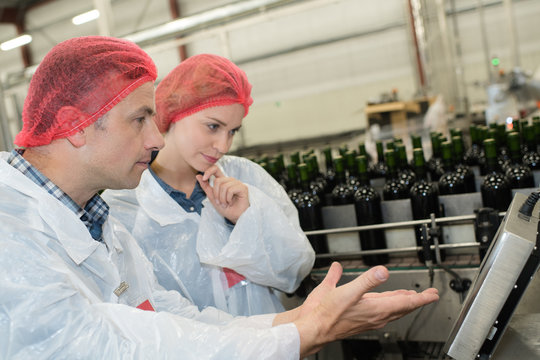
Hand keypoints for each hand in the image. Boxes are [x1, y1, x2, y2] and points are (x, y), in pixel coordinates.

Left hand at [196, 165, 249, 223]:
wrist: (235, 217)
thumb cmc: (226, 208)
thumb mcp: (212, 197)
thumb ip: (205, 187)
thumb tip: (198, 176)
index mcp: (223, 181)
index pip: (216, 169)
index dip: (209, 171)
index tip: (204, 178)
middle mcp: (230, 180)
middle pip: (218, 181)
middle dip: (216, 194)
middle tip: (220, 202)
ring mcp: (237, 183)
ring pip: (224, 186)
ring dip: (222, 198)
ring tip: (225, 204)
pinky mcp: (243, 188)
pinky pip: (230, 190)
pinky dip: (228, 199)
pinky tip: (231, 202)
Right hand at [275, 262, 438, 356]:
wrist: (315, 328)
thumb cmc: (328, 314)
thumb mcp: (348, 292)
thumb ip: (367, 280)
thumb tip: (383, 271)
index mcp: (376, 309)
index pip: (405, 304)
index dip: (421, 299)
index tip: (433, 295)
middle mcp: (376, 316)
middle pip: (402, 308)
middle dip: (417, 301)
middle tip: (429, 296)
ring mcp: (369, 318)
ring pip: (393, 311)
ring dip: (404, 303)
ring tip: (411, 297)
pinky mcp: (361, 319)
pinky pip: (381, 312)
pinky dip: (388, 305)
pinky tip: (383, 299)